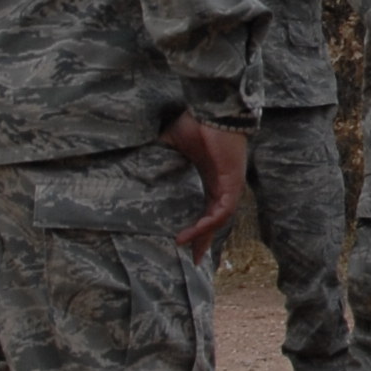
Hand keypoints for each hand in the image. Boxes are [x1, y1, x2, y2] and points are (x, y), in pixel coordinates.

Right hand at [164, 112, 250, 258]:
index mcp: (211, 178)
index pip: (205, 209)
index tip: (183, 243)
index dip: (197, 227)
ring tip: (184, 245)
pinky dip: (209, 222)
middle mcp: (222, 185)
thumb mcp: (173, 144)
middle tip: (191, 260)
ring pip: (218, 219)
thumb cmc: (197, 123)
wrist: (214, 111)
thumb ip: (160, 156)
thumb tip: (137, 163)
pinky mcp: (233, 183)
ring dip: (202, 234)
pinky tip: (194, 232)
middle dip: (203, 240)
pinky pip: (223, 211)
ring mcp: (230, 185)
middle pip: (214, 220)